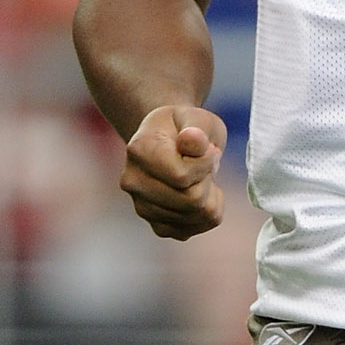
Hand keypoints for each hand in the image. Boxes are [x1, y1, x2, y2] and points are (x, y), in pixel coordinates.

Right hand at [121, 102, 224, 239]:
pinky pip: (199, 226)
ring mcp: (143, 208)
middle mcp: (133, 183)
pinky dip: (209, 211)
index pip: (182, 177)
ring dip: (211, 195)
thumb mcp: (196, 118)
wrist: (170, 143)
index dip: (206, 163)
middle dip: (208, 180)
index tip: (208, 149)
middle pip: (191, 200)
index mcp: (139, 151)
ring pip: (198, 215)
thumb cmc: (186, 127)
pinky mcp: (158, 226)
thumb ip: (196, 127)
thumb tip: (192, 138)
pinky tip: (200, 192)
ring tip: (201, 176)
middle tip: (205, 163)